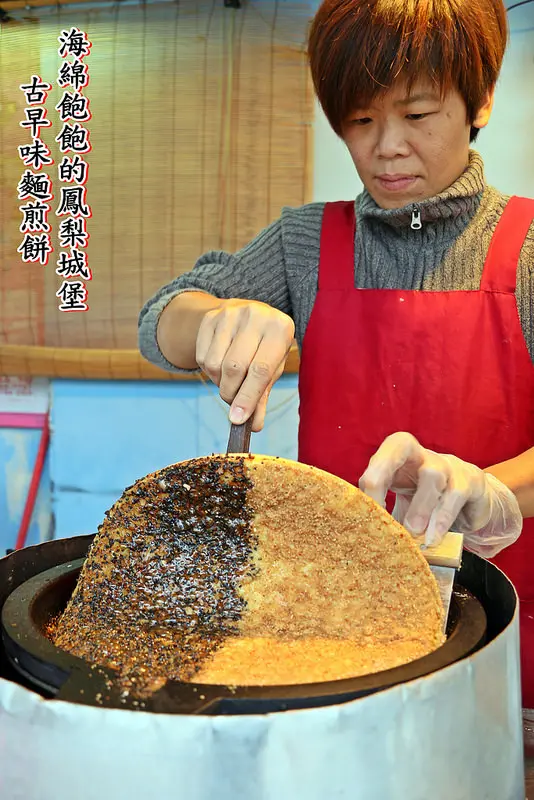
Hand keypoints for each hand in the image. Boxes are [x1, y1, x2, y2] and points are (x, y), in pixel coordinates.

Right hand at [196, 299, 294, 431]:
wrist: (248, 313)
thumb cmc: (266, 347)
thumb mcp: (273, 367)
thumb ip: (262, 396)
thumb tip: (253, 426)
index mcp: (280, 329)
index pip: (261, 370)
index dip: (248, 398)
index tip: (238, 419)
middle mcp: (255, 316)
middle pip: (234, 368)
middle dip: (231, 393)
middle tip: (234, 401)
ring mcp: (230, 314)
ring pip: (215, 364)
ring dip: (220, 382)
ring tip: (231, 379)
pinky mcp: (210, 318)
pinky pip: (202, 357)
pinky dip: (209, 371)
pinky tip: (221, 365)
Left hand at [359, 432, 521, 556]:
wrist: (471, 504)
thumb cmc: (427, 502)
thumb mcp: (403, 506)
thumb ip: (388, 516)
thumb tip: (368, 541)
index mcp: (398, 457)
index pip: (378, 459)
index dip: (369, 487)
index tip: (366, 517)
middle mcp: (421, 454)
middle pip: (401, 445)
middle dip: (383, 472)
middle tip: (376, 508)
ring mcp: (447, 464)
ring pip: (432, 474)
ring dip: (420, 505)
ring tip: (412, 532)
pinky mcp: (470, 480)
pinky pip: (455, 495)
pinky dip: (443, 518)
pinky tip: (435, 537)